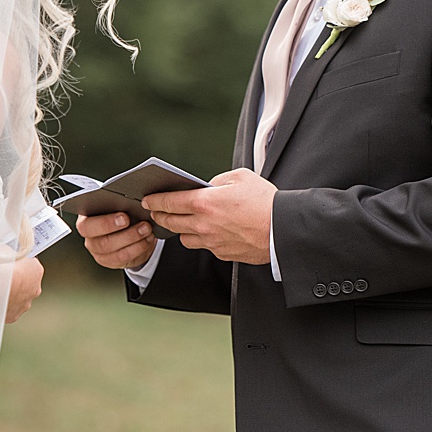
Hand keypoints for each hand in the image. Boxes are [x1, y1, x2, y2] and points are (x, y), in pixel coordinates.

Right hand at [6, 256, 42, 322]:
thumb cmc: (0, 269)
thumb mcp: (4, 250)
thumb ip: (8, 252)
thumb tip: (3, 252)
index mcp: (36, 270)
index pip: (30, 265)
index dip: (19, 264)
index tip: (11, 263)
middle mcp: (34, 289)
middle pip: (26, 283)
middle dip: (16, 281)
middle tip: (2, 277)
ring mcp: (25, 304)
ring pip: (18, 298)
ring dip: (9, 294)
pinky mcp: (14, 315)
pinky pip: (8, 309)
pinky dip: (2, 305)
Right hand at [77, 211, 157, 270]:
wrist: (125, 229)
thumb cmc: (117, 213)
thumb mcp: (115, 206)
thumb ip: (117, 205)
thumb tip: (129, 204)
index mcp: (85, 221)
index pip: (87, 226)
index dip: (105, 223)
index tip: (124, 217)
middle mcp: (90, 239)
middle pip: (102, 243)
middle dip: (126, 235)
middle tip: (142, 225)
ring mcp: (99, 252)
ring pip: (115, 253)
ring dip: (135, 241)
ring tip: (147, 231)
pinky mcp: (110, 261)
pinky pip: (124, 259)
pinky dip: (138, 249)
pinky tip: (147, 240)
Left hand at [143, 168, 275, 264]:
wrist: (283, 230)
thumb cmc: (265, 201)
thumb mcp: (240, 177)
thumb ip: (218, 180)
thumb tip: (208, 187)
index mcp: (205, 203)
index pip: (169, 202)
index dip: (155, 201)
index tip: (147, 200)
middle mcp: (204, 225)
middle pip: (171, 223)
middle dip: (160, 216)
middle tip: (156, 212)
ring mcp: (212, 242)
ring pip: (185, 238)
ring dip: (181, 229)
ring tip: (183, 222)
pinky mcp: (223, 254)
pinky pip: (205, 247)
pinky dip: (202, 239)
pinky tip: (208, 231)